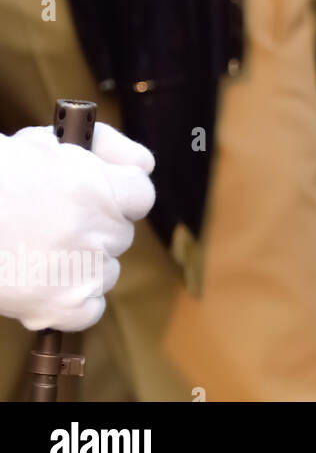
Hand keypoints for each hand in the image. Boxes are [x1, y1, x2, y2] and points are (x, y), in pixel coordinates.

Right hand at [0, 123, 154, 331]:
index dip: (117, 193)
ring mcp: (85, 270)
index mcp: (100, 187)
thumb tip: (144, 165)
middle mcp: (100, 228)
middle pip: (118, 234)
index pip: (140, 194)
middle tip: (49, 223)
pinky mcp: (64, 306)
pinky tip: (38, 284)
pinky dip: (68, 303)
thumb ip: (104, 148)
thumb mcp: (46, 142)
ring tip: (33, 251)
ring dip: (81, 264)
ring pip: (105, 270)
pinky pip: (88, 310)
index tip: (96, 195)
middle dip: (93, 227)